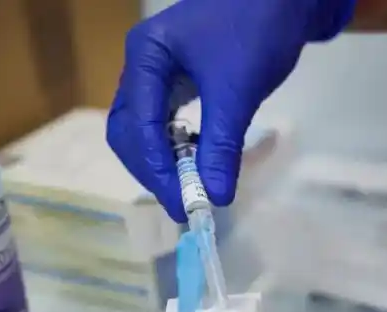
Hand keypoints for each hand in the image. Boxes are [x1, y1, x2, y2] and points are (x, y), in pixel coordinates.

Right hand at [107, 0, 355, 221]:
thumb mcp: (237, 92)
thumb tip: (215, 198)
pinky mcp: (177, 78)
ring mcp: (157, 70)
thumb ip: (221, 145)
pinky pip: (164, 121)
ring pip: (144, 128)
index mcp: (145, 56)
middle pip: (129, 130)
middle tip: (184, 203)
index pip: (136, 125)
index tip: (184, 205)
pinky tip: (195, 162)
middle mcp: (142, 63)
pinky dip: (176, 146)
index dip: (157, 170)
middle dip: (153, 169)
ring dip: (163, 161)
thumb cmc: (257, 31)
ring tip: (190, 189)